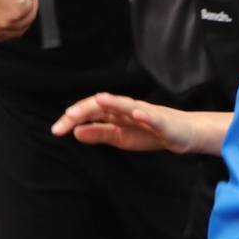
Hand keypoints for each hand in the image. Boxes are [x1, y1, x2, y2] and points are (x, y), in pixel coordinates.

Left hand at [0, 0, 36, 40]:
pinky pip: (31, 7)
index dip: (15, 23)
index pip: (5, 36)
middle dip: (25, 15)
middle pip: (19, 30)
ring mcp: (5, 23)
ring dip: (26, 3)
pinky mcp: (16, 14)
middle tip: (25, 2)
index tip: (20, 15)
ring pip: (28, 19)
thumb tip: (8, 18)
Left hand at [54, 93, 209, 153]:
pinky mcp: (163, 121)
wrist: (182, 134)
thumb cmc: (150, 133)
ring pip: (127, 105)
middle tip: (68, 116)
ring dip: (114, 102)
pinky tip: (136, 113)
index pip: (90, 111)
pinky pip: (153, 117)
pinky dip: (145, 114)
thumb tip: (75, 132)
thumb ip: (99, 133)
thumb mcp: (119, 138)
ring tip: (99, 100)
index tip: (56, 130)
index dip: (73, 119)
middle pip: (104, 105)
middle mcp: (128, 108)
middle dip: (86, 109)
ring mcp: (146, 113)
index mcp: (116, 113)